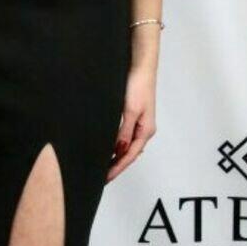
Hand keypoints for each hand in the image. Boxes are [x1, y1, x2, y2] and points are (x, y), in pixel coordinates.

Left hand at [106, 66, 156, 181]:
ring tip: (103, 166)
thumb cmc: (138, 85)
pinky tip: (109, 148)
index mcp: (145, 131)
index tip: (105, 179)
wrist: (141, 66)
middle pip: (129, 154)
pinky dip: (117, 145)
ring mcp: (139, 123)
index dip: (117, 168)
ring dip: (116, 156)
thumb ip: (124, 132)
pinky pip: (125, 136)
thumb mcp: (129, 111)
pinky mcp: (133, 116)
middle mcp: (144, 130)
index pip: (129, 156)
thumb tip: (118, 151)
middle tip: (101, 177)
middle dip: (116, 166)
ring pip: (127, 146)